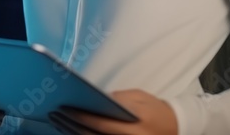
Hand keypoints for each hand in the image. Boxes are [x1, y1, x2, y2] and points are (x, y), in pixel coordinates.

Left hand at [47, 89, 177, 134]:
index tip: (64, 107)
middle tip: (55, 114)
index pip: (102, 124)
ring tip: (58, 121)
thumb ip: (117, 99)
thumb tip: (94, 98)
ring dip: (74, 132)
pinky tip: (72, 129)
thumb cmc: (156, 110)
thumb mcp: (139, 98)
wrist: (174, 127)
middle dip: (72, 126)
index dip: (81, 116)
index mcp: (134, 127)